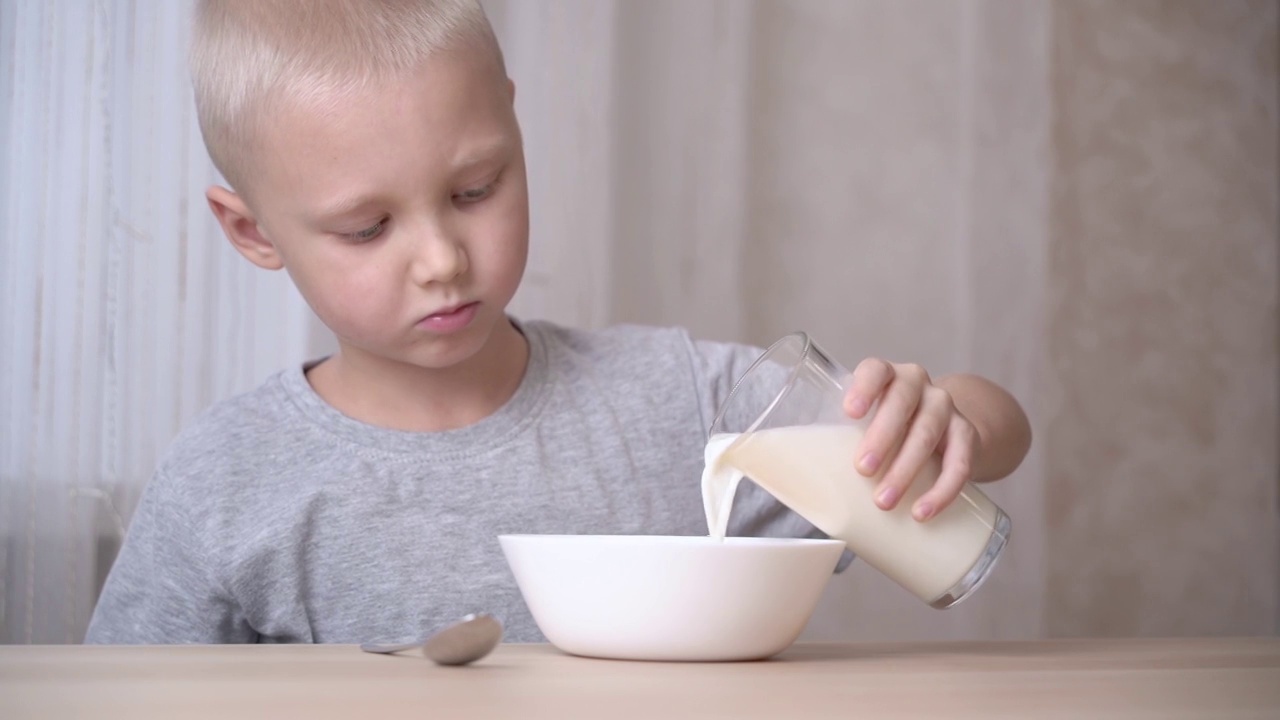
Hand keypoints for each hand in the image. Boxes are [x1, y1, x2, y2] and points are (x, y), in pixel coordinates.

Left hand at [843, 359, 978, 521]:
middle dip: (881, 437)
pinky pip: (960, 463)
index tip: (849, 412)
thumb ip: (833, 440)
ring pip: (928, 434)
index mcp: (887, 376)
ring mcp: (946, 408)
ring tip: (884, 502)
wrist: (946, 428)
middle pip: (902, 404)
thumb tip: (778, 480)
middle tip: (862, 470)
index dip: (864, 387)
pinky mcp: (967, 436)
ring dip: (906, 469)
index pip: (875, 370)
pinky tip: (923, 512)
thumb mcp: (864, 423)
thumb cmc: (887, 428)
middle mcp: (918, 385)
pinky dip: (942, 490)